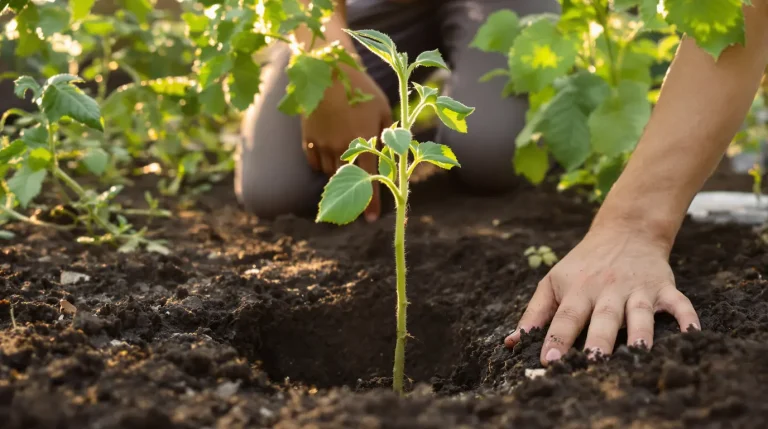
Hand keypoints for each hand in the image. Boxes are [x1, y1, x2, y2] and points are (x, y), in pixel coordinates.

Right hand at [302, 66, 391, 222]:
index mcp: (362, 141)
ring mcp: (322, 144)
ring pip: (330, 173)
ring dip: (339, 177)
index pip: (370, 180)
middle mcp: (341, 147)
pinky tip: (330, 158)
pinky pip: (315, 162)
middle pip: (348, 181)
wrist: (326, 70)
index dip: (372, 203)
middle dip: (354, 193)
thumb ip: (389, 135)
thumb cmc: (360, 88)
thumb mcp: (383, 109)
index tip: (372, 220)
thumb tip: (397, 156)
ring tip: (346, 173)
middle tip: (359, 202)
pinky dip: (323, 165)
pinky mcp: (307, 138)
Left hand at [504, 224, 699, 365]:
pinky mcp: (663, 287)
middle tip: (593, 362)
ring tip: (640, 352)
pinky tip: (692, 333)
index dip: (556, 338)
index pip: (565, 317)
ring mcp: (636, 289)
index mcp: (577, 291)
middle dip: (598, 341)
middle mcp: (606, 290)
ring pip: (639, 313)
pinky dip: (686, 316)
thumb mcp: (553, 282)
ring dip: (641, 332)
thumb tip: (512, 343)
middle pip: (602, 318)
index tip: (548, 360)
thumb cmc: (582, 265)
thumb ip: (535, 313)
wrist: (624, 231)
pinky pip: (678, 302)